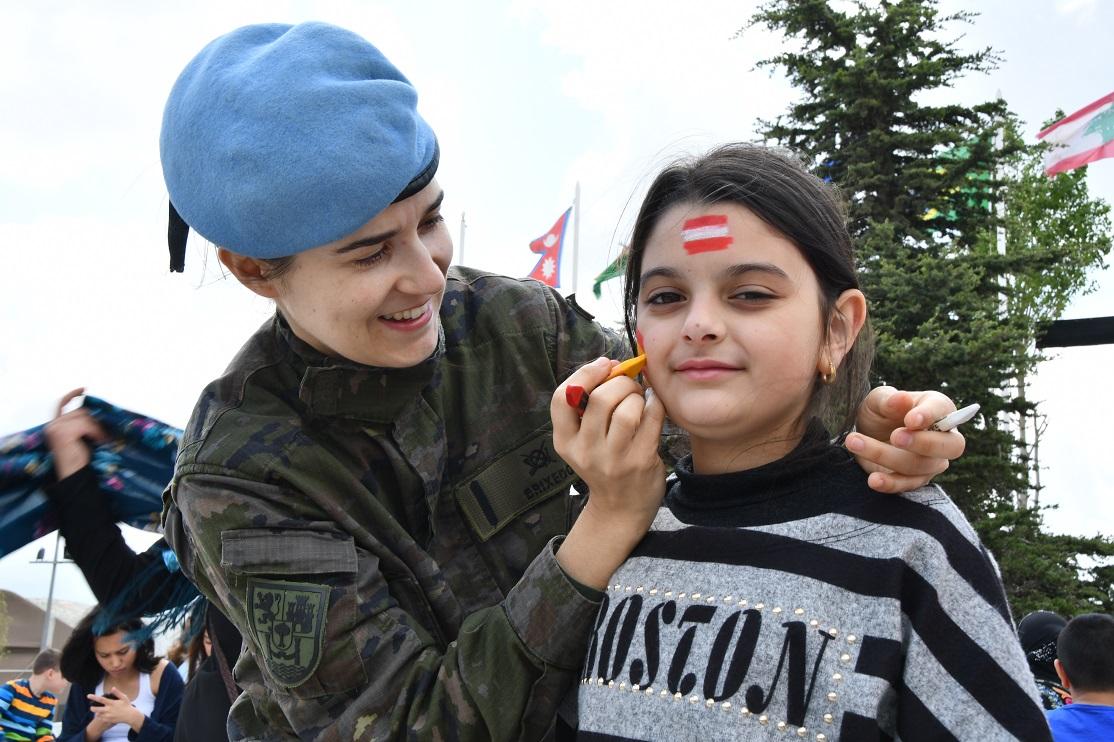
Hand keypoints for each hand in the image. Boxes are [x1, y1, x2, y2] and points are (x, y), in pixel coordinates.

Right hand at [45, 388, 108, 479]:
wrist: (73, 473)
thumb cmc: (79, 457)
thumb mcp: (80, 436)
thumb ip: (81, 423)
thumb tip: (96, 411)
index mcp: (54, 425)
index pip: (62, 404)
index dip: (73, 395)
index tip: (84, 389)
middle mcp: (52, 425)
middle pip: (79, 412)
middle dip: (93, 421)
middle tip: (101, 434)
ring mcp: (55, 428)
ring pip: (84, 417)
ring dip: (96, 428)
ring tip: (100, 439)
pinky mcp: (62, 433)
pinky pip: (85, 424)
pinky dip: (95, 431)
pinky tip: (98, 440)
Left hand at [87, 687, 144, 730]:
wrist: (130, 716)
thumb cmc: (127, 705)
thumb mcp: (124, 697)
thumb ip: (117, 693)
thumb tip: (112, 688)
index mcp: (112, 703)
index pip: (101, 699)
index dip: (94, 697)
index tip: (88, 696)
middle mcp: (108, 710)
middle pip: (96, 709)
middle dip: (92, 708)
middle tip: (92, 707)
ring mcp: (108, 716)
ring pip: (97, 714)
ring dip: (97, 712)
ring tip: (99, 710)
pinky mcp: (108, 720)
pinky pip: (101, 718)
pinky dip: (100, 716)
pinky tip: (103, 714)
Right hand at [551, 357, 665, 588]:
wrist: (620, 509)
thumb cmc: (603, 465)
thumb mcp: (582, 442)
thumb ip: (588, 408)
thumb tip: (611, 365)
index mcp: (565, 442)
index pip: (562, 398)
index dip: (584, 373)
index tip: (603, 366)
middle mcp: (586, 451)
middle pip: (600, 399)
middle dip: (619, 381)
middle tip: (628, 384)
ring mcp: (614, 458)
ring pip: (627, 409)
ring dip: (637, 394)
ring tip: (640, 398)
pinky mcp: (641, 461)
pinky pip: (651, 419)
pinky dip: (655, 404)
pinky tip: (653, 406)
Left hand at [847, 386, 965, 493]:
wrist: (865, 432)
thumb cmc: (880, 411)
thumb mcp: (878, 400)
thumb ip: (889, 399)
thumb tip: (902, 398)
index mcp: (938, 409)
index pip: (943, 410)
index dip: (929, 416)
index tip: (910, 420)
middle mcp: (943, 437)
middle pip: (950, 446)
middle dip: (923, 443)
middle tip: (895, 437)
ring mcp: (932, 462)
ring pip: (920, 465)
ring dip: (887, 456)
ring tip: (856, 442)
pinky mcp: (915, 479)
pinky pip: (908, 485)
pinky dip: (890, 483)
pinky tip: (874, 479)